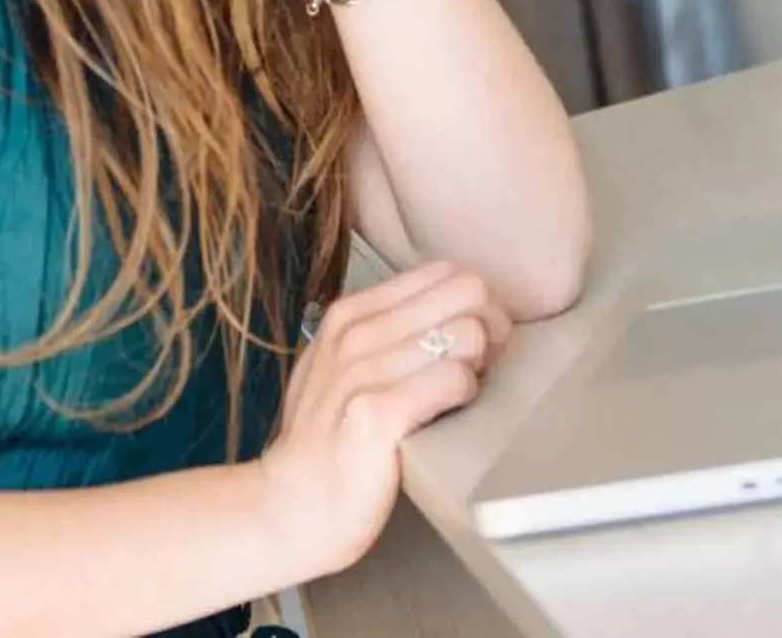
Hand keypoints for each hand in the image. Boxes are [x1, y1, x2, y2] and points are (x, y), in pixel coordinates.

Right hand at [257, 263, 511, 576]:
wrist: (291, 508)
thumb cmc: (330, 441)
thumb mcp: (343, 367)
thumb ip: (390, 333)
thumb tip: (464, 313)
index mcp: (350, 313)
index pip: (445, 273)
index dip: (475, 307)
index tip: (472, 346)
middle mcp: (355, 331)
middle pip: (467, 292)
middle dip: (490, 330)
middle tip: (477, 371)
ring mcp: (363, 370)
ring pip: (469, 335)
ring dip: (476, 370)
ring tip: (453, 400)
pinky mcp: (378, 413)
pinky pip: (456, 379)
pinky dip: (464, 399)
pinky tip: (444, 420)